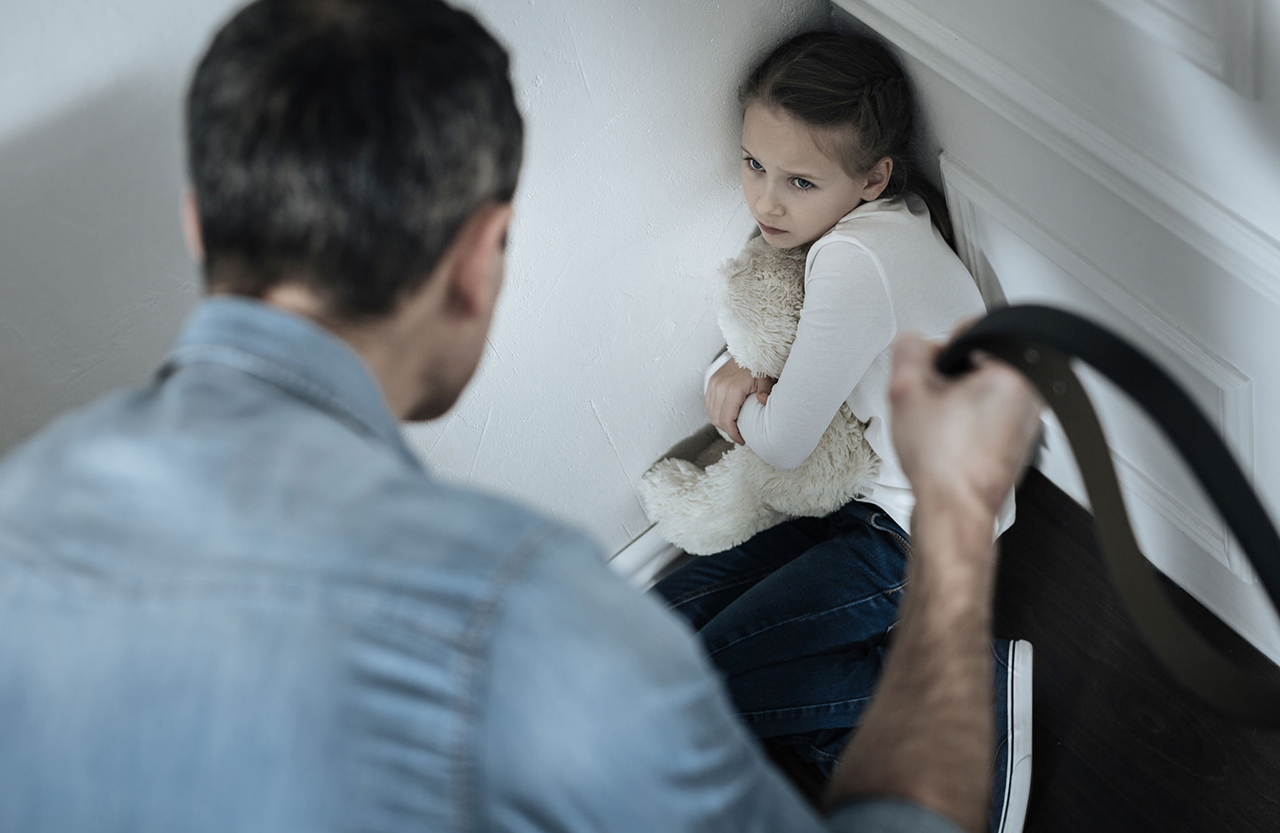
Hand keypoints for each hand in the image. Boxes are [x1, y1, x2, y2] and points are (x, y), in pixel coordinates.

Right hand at [705, 358, 773, 444]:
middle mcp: (718, 387)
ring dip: (721, 422)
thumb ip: (765, 390)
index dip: (733, 434)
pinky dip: (715, 412)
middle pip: (717, 419)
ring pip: (711, 412)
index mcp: (731, 389)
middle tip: (740, 436)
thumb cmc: (758, 364)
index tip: (742, 440)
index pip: (726, 420)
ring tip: (734, 426)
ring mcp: (713, 384)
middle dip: (727, 430)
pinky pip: (709, 403)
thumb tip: (763, 401)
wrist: (749, 348)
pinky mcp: (711, 381)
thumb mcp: (765, 378)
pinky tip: (727, 415)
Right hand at [888, 331, 1043, 517]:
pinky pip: (985, 418)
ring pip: (979, 391)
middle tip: (930, 406)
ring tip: (940, 428)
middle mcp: (1030, 394)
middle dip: (946, 380)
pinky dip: (965, 425)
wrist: (954, 510)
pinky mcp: (1016, 442)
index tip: (928, 379)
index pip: (968, 332)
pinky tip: (950, 443)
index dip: (936, 356)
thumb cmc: (943, 463)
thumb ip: (908, 349)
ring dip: (954, 403)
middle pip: (975, 363)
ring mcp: (1027, 421)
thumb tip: (914, 342)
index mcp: (1014, 372)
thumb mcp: (906, 389)